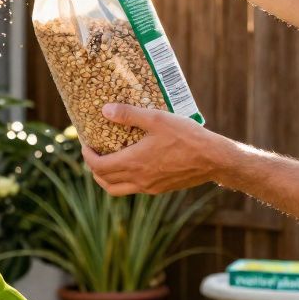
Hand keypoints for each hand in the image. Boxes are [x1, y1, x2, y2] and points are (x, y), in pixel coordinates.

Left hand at [82, 103, 228, 194]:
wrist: (213, 159)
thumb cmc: (186, 137)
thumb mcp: (156, 119)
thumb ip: (129, 114)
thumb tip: (105, 110)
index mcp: (133, 163)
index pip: (98, 167)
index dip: (87, 157)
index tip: (85, 145)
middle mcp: (138, 179)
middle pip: (105, 181)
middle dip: (94, 168)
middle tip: (93, 153)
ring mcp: (149, 187)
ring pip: (118, 189)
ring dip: (107, 178)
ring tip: (107, 163)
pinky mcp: (160, 189)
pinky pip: (134, 189)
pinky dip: (125, 180)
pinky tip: (132, 165)